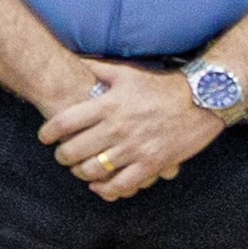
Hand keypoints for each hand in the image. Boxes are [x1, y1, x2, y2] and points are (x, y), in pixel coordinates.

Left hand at [37, 61, 216, 202]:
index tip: (45, 137)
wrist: (202, 100)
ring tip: (79, 168)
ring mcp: (134, 147)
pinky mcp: (152, 163)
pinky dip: (105, 189)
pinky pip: (121, 184)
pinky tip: (99, 185)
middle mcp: (117, 127)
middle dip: (62, 156)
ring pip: (93, 169)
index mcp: (108, 105)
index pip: (64, 123)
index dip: (48, 133)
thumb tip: (73, 59)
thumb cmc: (161, 86)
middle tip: (61, 155)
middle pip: (73, 150)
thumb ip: (98, 69)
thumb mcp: (127, 73)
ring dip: (80, 172)